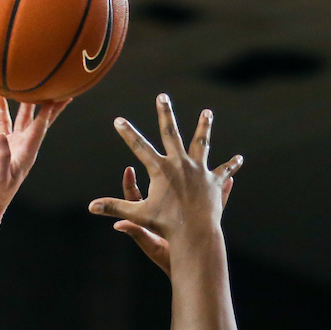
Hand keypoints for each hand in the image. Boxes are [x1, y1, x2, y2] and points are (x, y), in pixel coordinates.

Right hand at [0, 95, 70, 215]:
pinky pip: (4, 122)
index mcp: (27, 152)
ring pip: (23, 117)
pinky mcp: (2, 144)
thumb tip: (0, 136)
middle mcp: (24, 145)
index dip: (48, 111)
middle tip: (61, 84)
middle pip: (39, 119)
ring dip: (27, 100)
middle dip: (50, 102)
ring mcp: (14, 144)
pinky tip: (0, 95)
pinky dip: (2, 108)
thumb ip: (0, 157)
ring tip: (31, 80)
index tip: (59, 94)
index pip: (40, 127)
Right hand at [89, 96, 242, 250]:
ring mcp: (199, 169)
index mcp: (160, 168)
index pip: (138, 147)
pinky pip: (223, 170)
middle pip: (171, 132)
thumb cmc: (164, 225)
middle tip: (162, 96)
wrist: (194, 233)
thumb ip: (114, 207)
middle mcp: (180, 162)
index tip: (118, 120)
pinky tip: (239, 159)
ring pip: (201, 143)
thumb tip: (91, 207)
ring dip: (204, 127)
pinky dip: (231, 166)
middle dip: (164, 113)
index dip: (127, 133)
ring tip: (207, 113)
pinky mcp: (213, 180)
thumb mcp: (137, 214)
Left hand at [112, 166, 235, 277]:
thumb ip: (136, 232)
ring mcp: (188, 212)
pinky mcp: (204, 218)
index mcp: (153, 216)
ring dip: (195, 175)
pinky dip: (222, 192)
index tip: (130, 168)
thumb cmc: (167, 260)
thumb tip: (118, 224)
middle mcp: (169, 210)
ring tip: (200, 159)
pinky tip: (230, 179)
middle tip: (160, 154)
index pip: (138, 195)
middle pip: (163, 184)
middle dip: (163, 168)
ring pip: (191, 189)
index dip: (132, 182)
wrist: (189, 268)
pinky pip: (214, 201)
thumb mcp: (150, 244)